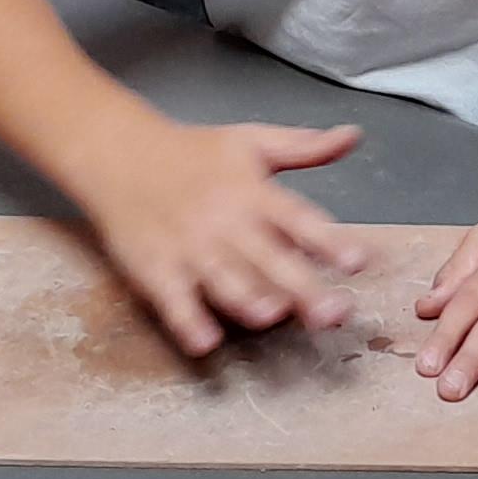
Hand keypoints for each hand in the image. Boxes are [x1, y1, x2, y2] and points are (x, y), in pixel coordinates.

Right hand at [73, 112, 366, 358]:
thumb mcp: (251, 140)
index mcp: (254, 192)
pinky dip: (188, 321)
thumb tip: (353, 135)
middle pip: (269, 259)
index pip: (298, 218)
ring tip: (273, 317)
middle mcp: (226, 222)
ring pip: (223, 280)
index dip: (329, 241)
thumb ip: (304, 146)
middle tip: (334, 313)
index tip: (358, 262)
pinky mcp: (156, 268)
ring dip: (248, 299)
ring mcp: (189, 248)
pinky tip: (205, 343)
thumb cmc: (193, 153)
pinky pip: (174, 300)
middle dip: (302, 287)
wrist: (119, 153)